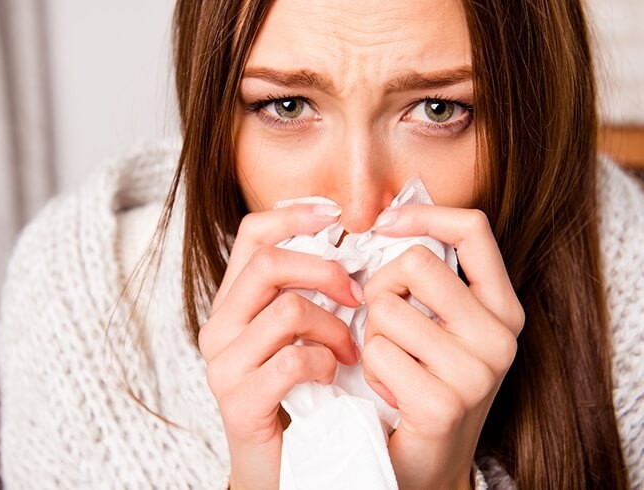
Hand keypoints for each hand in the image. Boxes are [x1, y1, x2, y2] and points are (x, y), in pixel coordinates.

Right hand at [198, 203, 361, 489]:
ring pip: (288, 311)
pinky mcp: (239, 401)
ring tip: (351, 350)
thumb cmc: (299, 392)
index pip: (252, 235)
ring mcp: (224, 365)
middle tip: (357, 295)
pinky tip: (333, 376)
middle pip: (268, 264)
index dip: (293, 215)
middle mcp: (219, 327)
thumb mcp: (301, 333)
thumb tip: (349, 243)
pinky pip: (294, 360)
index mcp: (233, 302)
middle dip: (324, 271)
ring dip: (334, 328)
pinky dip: (326, 364)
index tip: (335, 215)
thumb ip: (309, 292)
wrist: (282, 464)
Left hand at [362, 205, 524, 489]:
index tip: (384, 224)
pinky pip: (377, 351)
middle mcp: (499, 336)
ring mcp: (476, 372)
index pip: (473, 229)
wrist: (429, 461)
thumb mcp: (442, 326)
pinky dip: (371, 368)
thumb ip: (428, 282)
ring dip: (373, 334)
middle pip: (416, 263)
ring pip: (387, 309)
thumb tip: (382, 223)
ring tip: (391, 362)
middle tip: (383, 318)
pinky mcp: (443, 403)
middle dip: (382, 286)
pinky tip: (390, 390)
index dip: (424, 214)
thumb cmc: (426, 381)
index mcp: (502, 308)